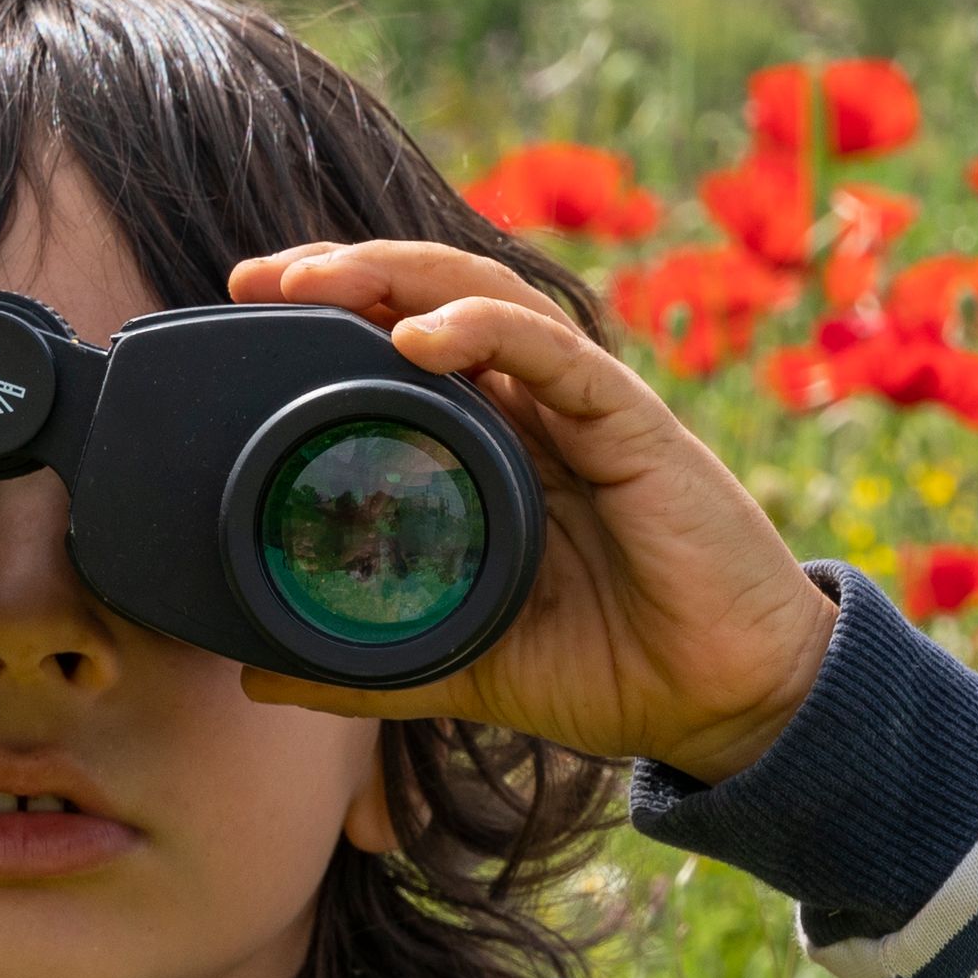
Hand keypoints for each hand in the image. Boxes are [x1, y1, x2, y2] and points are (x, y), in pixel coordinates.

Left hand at [220, 242, 836, 780]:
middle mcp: (538, 411)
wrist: (729, 704)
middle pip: (434, 299)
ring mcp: (585, 410)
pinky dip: (484, 327)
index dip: (331, 317)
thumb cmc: (620, 672)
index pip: (406, 348)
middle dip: (344, 273)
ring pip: (486, 300)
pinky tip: (418, 334)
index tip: (248, 310)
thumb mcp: (468, 666)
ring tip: (317, 281)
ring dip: (398, 276)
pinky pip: (553, 353)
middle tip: (256, 278)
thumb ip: (372, 665)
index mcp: (501, 450)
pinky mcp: (632, 423)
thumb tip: (262, 681)